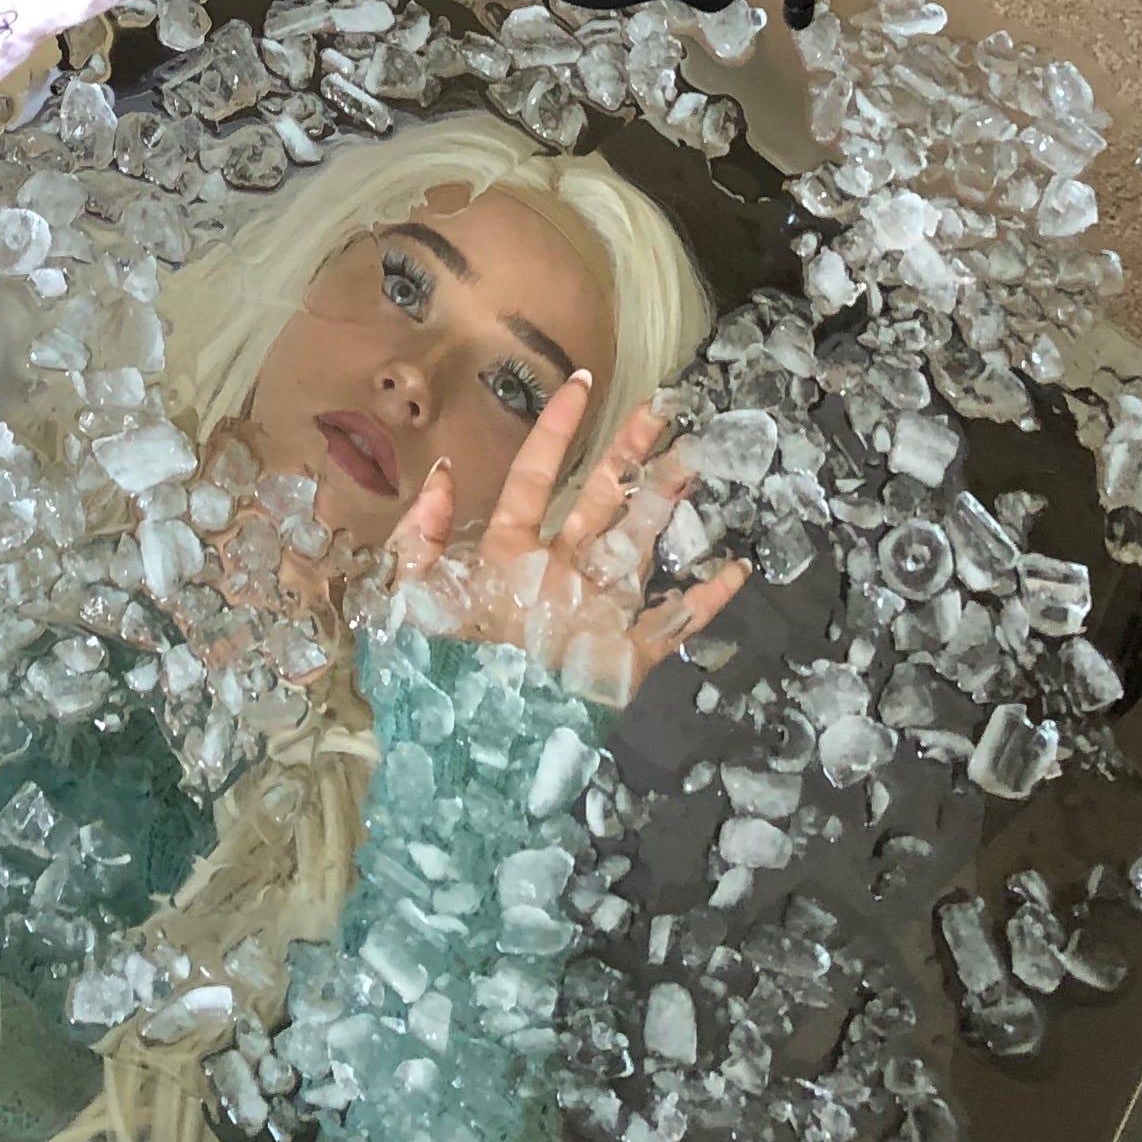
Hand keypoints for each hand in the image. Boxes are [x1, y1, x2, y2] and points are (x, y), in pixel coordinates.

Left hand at [384, 373, 745, 706]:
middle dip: (631, 450)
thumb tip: (444, 469)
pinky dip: (705, 599)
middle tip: (663, 405)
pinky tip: (734, 570)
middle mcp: (558, 572)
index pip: (535, 476)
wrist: (473, 759)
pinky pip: (672, 621)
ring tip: (699, 457)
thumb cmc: (437, 685)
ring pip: (640, 540)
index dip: (557, 429)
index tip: (581, 382)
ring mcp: (595, 610)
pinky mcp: (624, 656)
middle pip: (600, 496)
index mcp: (507, 555)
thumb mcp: (407, 605)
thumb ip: (419, 538)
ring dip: (669, 500)